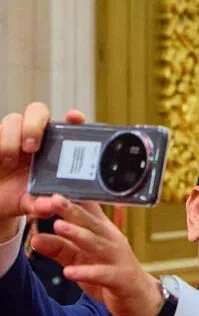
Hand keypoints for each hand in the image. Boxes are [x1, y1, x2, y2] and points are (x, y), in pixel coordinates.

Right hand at [0, 104, 85, 240]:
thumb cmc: (23, 196)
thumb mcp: (33, 203)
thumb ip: (42, 204)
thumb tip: (51, 204)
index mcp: (54, 147)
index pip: (68, 124)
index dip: (73, 118)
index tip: (73, 118)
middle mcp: (34, 136)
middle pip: (38, 111)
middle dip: (35, 125)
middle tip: (32, 148)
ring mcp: (12, 136)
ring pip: (13, 119)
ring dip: (11, 137)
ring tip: (10, 161)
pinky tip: (0, 157)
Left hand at [29, 195, 164, 315]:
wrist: (141, 298)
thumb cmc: (110, 273)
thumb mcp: (81, 260)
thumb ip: (60, 249)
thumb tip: (35, 237)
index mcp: (103, 233)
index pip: (87, 213)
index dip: (71, 201)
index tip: (51, 190)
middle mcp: (112, 242)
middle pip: (91, 224)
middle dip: (73, 211)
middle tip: (54, 199)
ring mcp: (118, 259)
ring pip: (97, 244)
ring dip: (79, 235)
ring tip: (59, 226)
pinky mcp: (120, 278)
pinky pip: (102, 274)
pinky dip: (86, 272)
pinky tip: (69, 272)